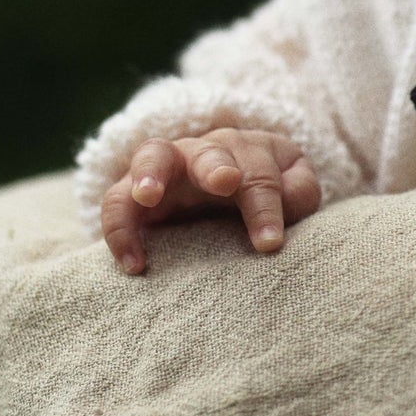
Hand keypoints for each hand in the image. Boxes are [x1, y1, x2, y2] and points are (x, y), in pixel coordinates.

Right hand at [101, 130, 320, 275]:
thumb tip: (286, 204)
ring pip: (151, 155)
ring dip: (150, 174)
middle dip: (216, 165)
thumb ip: (298, 192)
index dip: (266, 208)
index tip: (269, 244)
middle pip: (208, 151)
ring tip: (146, 197)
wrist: (222, 187)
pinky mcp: (133, 195)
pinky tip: (132, 264)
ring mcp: (165, 169)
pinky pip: (116, 201)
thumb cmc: (262, 192)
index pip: (260, 174)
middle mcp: (204, 153)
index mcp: (246, 151)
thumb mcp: (291, 187)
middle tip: (224, 181)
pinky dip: (118, 228)